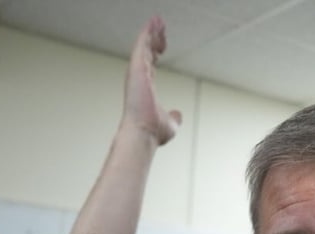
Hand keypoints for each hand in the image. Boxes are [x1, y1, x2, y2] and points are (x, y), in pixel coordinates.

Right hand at [122, 15, 181, 144]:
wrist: (144, 134)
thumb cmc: (153, 131)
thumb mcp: (170, 123)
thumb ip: (174, 117)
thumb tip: (178, 115)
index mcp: (145, 87)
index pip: (150, 64)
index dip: (156, 51)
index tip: (163, 43)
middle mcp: (139, 78)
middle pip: (147, 52)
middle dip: (154, 37)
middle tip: (160, 24)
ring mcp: (136, 73)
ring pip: (143, 47)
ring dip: (150, 32)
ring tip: (157, 19)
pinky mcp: (136, 70)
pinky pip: (141, 47)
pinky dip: (146, 34)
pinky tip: (152, 23)